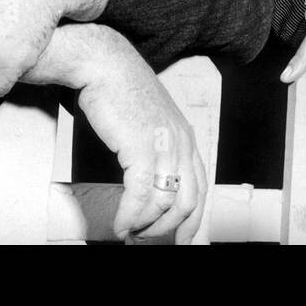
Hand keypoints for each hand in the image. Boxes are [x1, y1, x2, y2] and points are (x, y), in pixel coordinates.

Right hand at [58, 28, 207, 244]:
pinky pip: (140, 195)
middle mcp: (181, 142)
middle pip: (187, 201)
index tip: (181, 237)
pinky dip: (129, 215)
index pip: (200, 188)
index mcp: (186, 137)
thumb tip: (153, 182)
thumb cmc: (122, 90)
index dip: (191, 218)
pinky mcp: (141, 147)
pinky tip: (121, 223)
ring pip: (164, 203)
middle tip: (147, 240)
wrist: (105, 65)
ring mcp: (164, 145)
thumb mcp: (151, 121)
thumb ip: (158, 148)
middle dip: (168, 229)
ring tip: (129, 233)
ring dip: (145, 225)